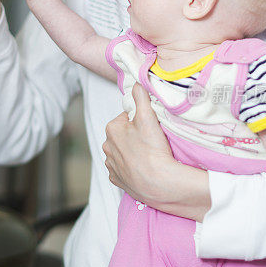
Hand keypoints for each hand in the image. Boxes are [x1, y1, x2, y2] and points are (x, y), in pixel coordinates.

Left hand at [103, 83, 176, 200]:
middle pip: (123, 134)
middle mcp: (106, 147)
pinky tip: (142, 168)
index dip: (140, 119)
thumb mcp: (148, 116)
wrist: (158, 183)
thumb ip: (141, 97)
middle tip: (152, 140)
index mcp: (111, 129)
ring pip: (122, 152)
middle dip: (135, 135)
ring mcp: (111, 165)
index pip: (126, 117)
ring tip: (148, 155)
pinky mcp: (117, 179)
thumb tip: (136, 83)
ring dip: (132, 151)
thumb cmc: (152, 150)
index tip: (151, 126)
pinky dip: (131, 167)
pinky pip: (123, 169)